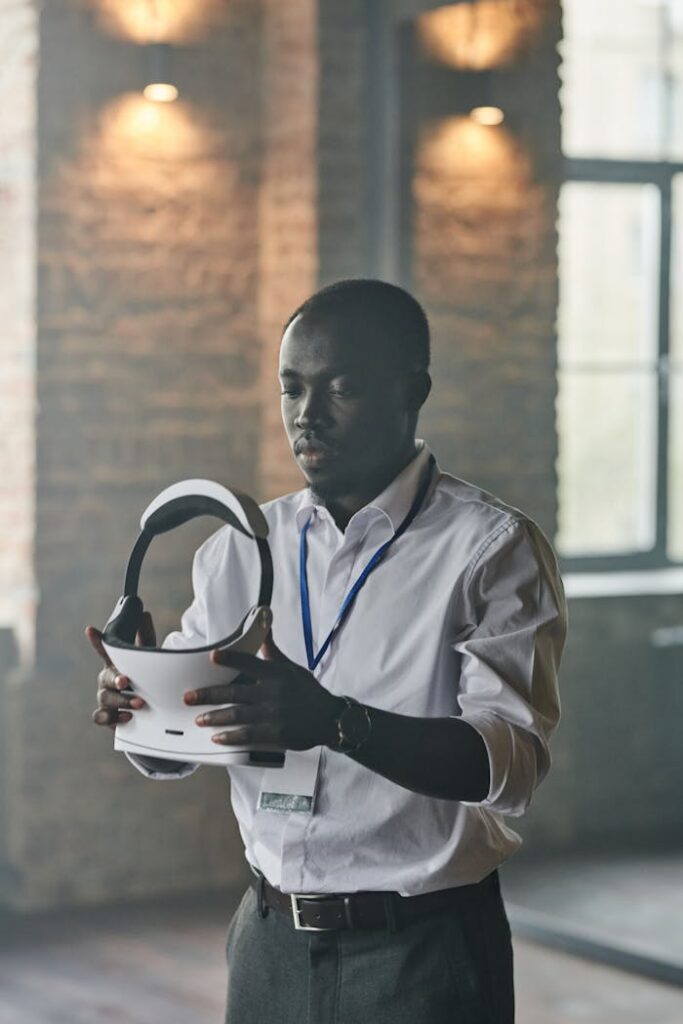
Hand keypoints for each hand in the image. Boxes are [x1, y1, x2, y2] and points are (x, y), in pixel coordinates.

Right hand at [85, 612, 155, 728]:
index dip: (97, 640)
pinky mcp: (107, 717)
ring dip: (122, 700)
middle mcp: (106, 680)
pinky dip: (113, 718)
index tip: (90, 630)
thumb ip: (145, 637)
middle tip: (126, 681)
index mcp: (115, 663)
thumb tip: (144, 614)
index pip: (104, 650)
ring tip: (140, 703)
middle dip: (114, 679)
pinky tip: (127, 717)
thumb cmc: (145, 678)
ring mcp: (105, 698)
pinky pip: (101, 717)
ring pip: (105, 698)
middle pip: (104, 677)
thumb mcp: (148, 657)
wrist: (148, 708)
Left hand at [184, 628, 342, 751]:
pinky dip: (231, 736)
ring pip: (238, 714)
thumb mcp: (291, 668)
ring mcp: (274, 714)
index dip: (231, 659)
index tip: (212, 656)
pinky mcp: (276, 734)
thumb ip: (272, 651)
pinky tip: (217, 737)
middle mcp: (273, 692)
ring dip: (216, 716)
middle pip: (236, 692)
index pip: (250, 663)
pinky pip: (248, 735)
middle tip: (188, 697)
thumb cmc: (307, 691)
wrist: (328, 718)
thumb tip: (264, 626)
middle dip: (209, 694)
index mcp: (276, 673)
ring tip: (198, 718)